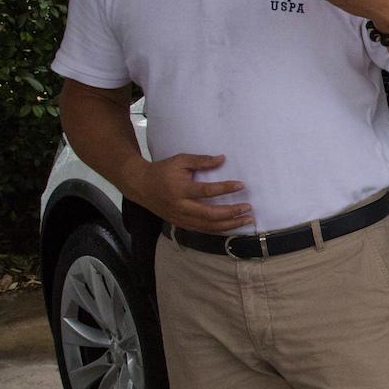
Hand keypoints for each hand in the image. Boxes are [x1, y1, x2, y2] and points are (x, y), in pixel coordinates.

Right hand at [129, 153, 251, 232]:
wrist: (140, 186)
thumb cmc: (162, 171)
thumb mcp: (180, 161)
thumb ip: (201, 161)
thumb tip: (222, 159)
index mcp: (180, 189)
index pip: (206, 191)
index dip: (225, 188)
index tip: (241, 185)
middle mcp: (180, 206)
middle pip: (210, 214)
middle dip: (231, 213)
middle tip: (248, 208)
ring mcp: (180, 217)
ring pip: (207, 226)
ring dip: (229, 224)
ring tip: (246, 220)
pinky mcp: (180, 224)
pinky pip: (202, 230)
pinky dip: (218, 229)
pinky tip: (231, 226)